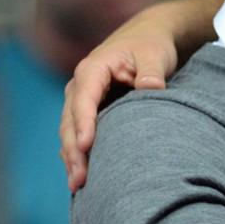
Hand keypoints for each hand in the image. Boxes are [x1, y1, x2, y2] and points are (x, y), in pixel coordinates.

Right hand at [59, 13, 178, 191]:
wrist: (147, 37)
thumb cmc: (151, 45)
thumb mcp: (154, 54)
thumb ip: (152, 71)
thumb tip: (151, 87)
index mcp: (93, 69)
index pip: (83, 99)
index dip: (83, 123)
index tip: (86, 146)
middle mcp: (80, 85)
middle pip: (70, 121)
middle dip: (73, 151)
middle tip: (80, 180)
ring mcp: (81, 100)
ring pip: (70, 132)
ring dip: (72, 158)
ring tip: (78, 185)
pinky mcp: (88, 111)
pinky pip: (78, 134)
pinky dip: (78, 154)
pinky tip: (82, 178)